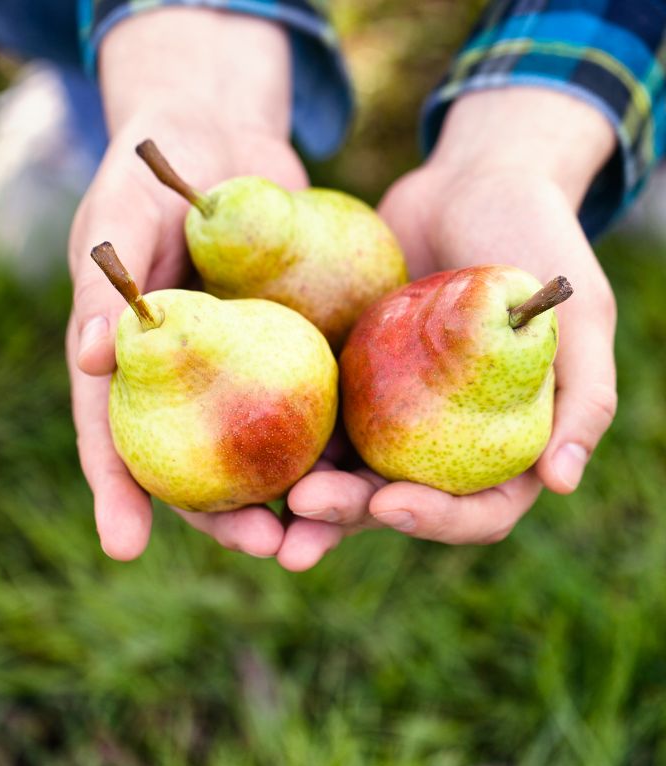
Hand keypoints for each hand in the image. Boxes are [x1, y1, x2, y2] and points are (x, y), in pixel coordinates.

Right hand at [67, 10, 306, 559]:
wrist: (223, 143)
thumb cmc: (155, 174)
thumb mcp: (125, 217)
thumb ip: (108, 284)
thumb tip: (91, 360)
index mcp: (135, 365)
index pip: (117, 437)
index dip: (118, 495)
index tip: (125, 546)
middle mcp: (192, 383)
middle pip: (201, 465)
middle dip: (225, 515)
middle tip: (263, 545)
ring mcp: (247, 373)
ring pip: (266, 451)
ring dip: (294, 497)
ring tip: (322, 532)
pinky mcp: (300, 352)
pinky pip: (318, 404)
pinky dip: (337, 440)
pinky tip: (369, 469)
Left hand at [279, 88, 617, 568]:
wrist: (471, 181)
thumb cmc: (537, 240)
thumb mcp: (579, 315)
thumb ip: (582, 396)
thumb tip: (561, 482)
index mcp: (500, 443)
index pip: (475, 510)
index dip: (436, 519)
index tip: (391, 503)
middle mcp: (441, 439)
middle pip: (395, 501)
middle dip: (348, 517)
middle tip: (300, 516)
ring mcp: (391, 412)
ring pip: (345, 471)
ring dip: (305, 498)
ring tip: (258, 516)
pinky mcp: (349, 378)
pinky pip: (315, 415)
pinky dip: (285, 435)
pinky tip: (247, 446)